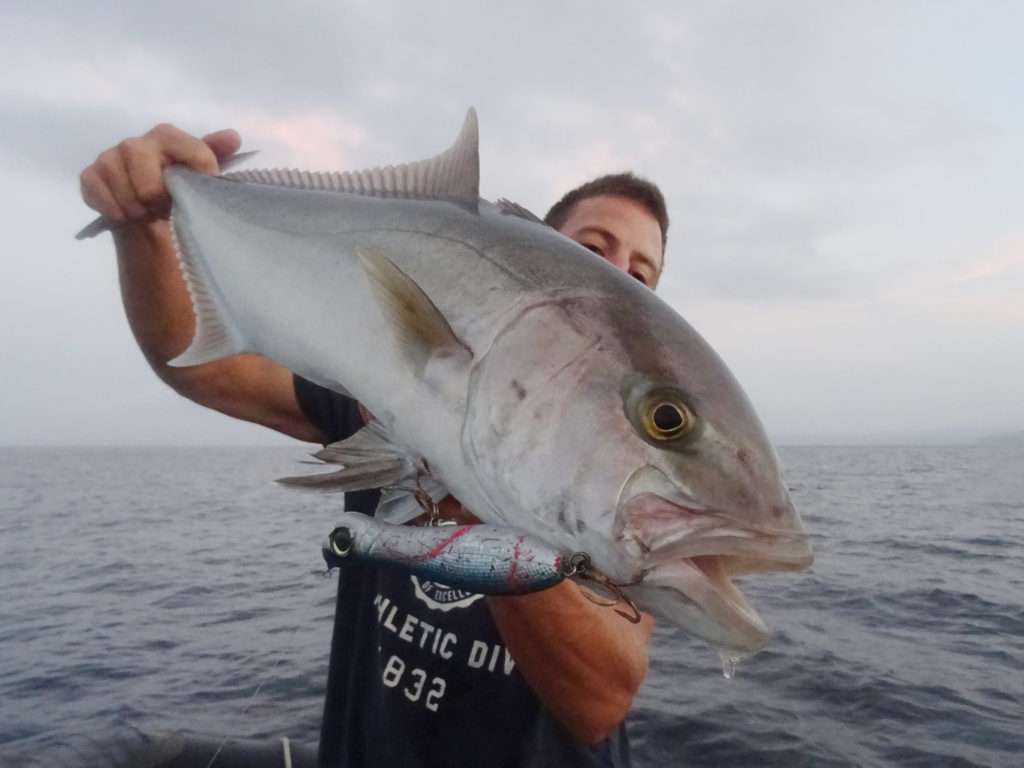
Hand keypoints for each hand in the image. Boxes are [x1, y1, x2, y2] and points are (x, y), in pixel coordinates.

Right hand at [79, 124, 240, 227]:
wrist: (146, 211)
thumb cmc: (177, 189)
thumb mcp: (201, 173)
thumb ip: (215, 153)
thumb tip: (233, 137)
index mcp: (167, 136)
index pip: (196, 155)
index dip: (201, 181)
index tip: (198, 195)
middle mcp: (136, 143)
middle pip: (150, 186)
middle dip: (159, 205)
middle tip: (164, 208)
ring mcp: (109, 158)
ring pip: (127, 197)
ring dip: (140, 213)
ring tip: (148, 213)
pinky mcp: (90, 176)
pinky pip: (102, 199)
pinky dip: (116, 213)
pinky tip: (126, 214)